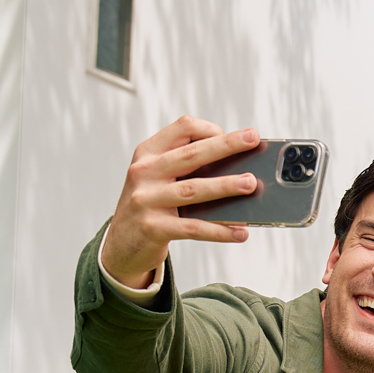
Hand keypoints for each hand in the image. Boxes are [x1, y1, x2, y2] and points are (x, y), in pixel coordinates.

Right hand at [100, 117, 262, 288]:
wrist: (121, 243)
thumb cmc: (150, 205)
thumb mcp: (157, 177)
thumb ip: (185, 167)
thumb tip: (237, 168)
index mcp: (148, 153)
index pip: (181, 128)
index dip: (210, 129)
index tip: (235, 136)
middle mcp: (144, 172)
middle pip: (191, 155)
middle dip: (225, 146)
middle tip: (252, 139)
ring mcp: (146, 200)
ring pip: (193, 190)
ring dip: (225, 186)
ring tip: (250, 184)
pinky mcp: (153, 228)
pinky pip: (193, 228)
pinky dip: (219, 231)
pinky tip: (240, 232)